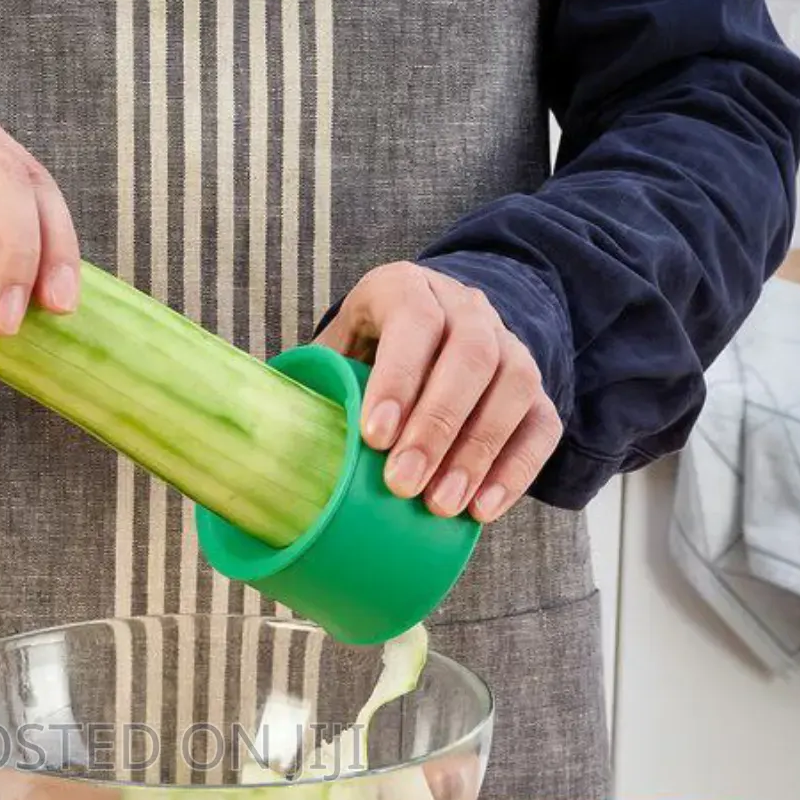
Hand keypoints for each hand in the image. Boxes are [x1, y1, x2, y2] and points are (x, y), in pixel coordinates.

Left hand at [317, 262, 563, 522]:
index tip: (373, 436)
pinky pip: (542, 424)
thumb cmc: (360, 356)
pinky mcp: (536, 390)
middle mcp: (465, 308)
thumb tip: (258, 436)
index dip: (397, 378)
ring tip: (441, 506)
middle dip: (437, 425)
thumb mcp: (331, 351)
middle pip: (470, 356)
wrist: (428, 335)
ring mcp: (508, 346)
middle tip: (404, 485)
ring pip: (514, 386)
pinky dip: (516, 469)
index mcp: (405, 289)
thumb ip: (307, 382)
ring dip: (478, 452)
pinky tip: (483, 510)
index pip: (413, 321)